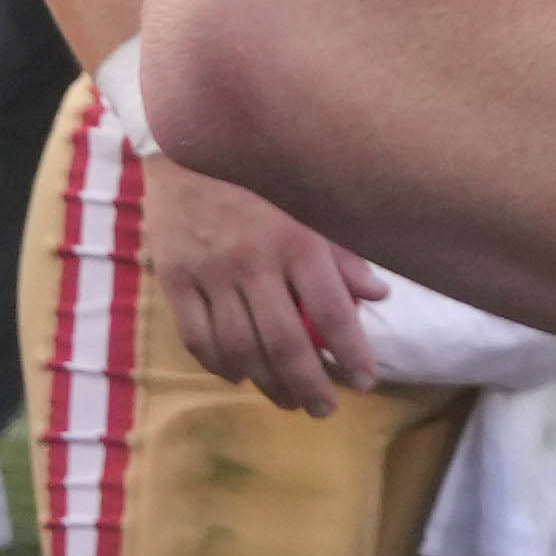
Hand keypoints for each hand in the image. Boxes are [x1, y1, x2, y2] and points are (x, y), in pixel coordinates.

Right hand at [146, 153, 384, 415]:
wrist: (189, 147)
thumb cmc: (264, 178)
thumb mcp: (314, 205)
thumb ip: (344, 254)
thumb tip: (379, 297)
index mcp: (298, 243)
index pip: (332, 313)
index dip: (351, 353)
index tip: (366, 380)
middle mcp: (254, 262)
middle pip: (284, 343)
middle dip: (309, 384)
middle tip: (326, 408)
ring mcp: (210, 274)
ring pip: (239, 349)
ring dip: (266, 384)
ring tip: (289, 399)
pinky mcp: (175, 278)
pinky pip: (196, 336)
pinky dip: (219, 364)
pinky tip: (239, 375)